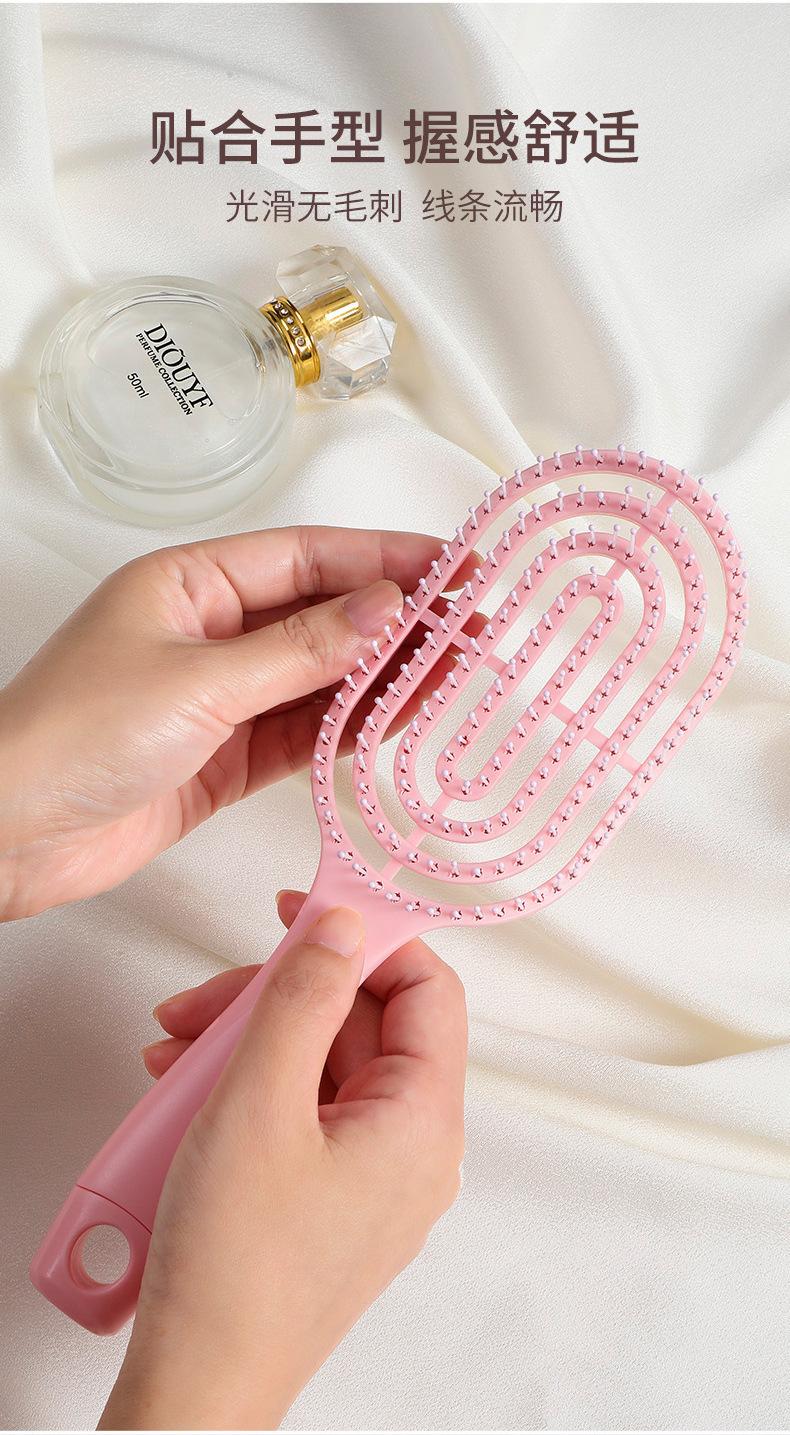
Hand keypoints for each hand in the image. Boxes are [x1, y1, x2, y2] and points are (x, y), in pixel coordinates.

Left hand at [0, 526, 460, 919]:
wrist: (8, 834)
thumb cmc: (70, 736)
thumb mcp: (198, 681)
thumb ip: (300, 650)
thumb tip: (385, 607)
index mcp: (189, 583)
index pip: (308, 557)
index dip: (386, 557)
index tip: (454, 563)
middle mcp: (209, 632)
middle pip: (322, 614)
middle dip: (399, 618)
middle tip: (474, 624)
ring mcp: (218, 697)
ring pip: (320, 678)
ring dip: (384, 676)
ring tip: (458, 671)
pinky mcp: (223, 757)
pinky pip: (302, 734)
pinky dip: (350, 729)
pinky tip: (400, 719)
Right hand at [100, 891, 466, 1429]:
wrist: (200, 1387)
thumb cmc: (236, 1267)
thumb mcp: (260, 1101)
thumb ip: (303, 997)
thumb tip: (342, 925)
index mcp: (423, 1122)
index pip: (427, 989)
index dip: (368, 939)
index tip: (304, 914)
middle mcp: (413, 1150)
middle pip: (363, 1024)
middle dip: (279, 997)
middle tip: (207, 1003)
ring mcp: (372, 1179)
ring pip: (324, 1066)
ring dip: (250, 1042)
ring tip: (175, 1054)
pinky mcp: (330, 1199)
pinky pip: (303, 1112)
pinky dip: (249, 1088)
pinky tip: (186, 1090)